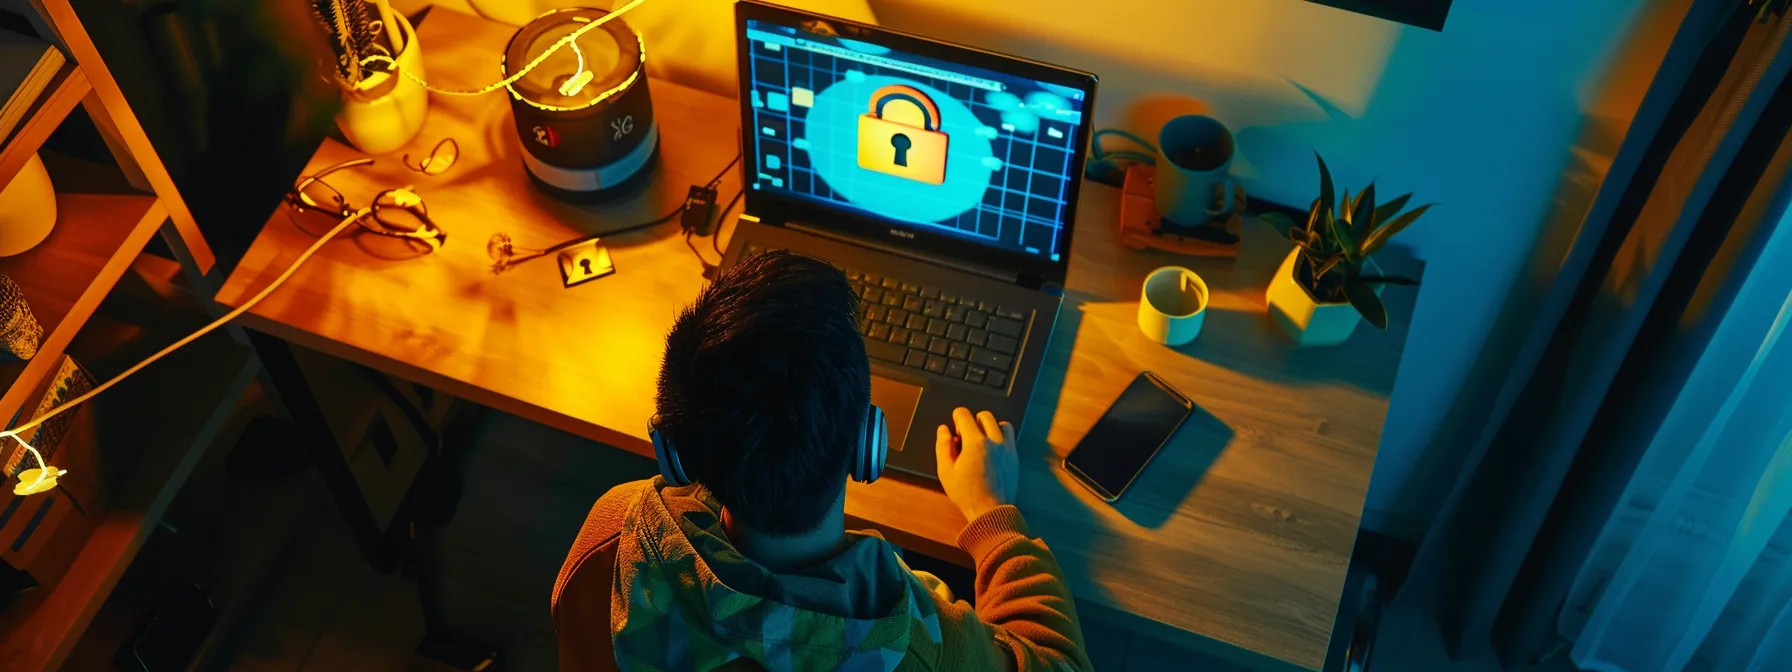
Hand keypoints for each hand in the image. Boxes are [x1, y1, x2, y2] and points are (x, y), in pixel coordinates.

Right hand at [936, 407, 1018, 521]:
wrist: (990, 511)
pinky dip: (1002, 437)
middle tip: (966, 436)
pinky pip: (1010, 437)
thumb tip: (943, 430)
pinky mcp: (1014, 457)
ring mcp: (1007, 449)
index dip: (956, 418)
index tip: (955, 427)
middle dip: (973, 420)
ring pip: (1001, 424)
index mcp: (975, 443)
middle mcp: (994, 442)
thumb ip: (943, 446)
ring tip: (982, 441)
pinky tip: (993, 449)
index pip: (964, 415)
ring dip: (990, 427)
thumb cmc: (967, 494)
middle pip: (984, 415)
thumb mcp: (946, 471)